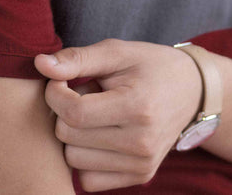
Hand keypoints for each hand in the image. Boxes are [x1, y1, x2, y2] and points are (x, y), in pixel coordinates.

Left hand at [34, 39, 201, 192]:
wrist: (191, 90)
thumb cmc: (149, 65)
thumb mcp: (117, 51)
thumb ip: (77, 58)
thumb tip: (40, 64)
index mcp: (137, 106)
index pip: (74, 113)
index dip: (54, 93)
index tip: (60, 80)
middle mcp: (141, 143)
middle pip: (69, 137)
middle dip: (63, 111)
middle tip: (81, 92)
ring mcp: (142, 165)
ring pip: (73, 160)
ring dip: (73, 135)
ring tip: (94, 112)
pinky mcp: (140, 177)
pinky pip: (88, 181)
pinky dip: (84, 158)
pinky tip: (97, 134)